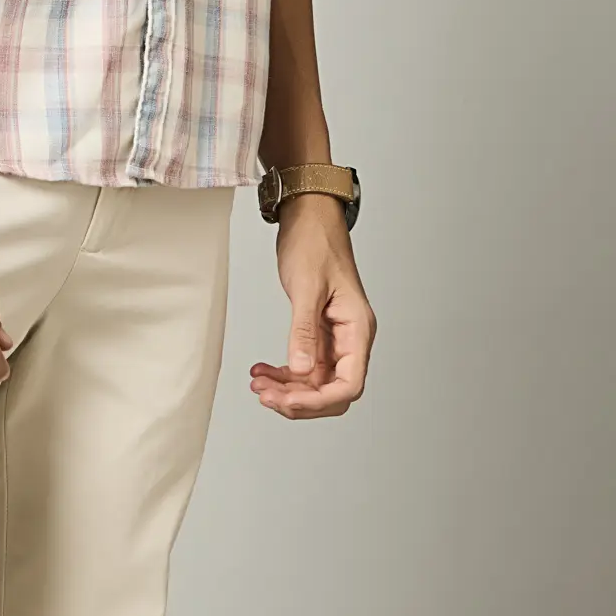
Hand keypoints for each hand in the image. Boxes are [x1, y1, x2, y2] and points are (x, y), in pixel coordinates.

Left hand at [250, 194, 375, 418]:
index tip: (288, 400)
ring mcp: (335, 336)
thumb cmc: (315, 242)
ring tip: (258, 385)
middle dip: (299, 399)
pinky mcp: (319, 331)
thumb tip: (300, 370)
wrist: (309, 215)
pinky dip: (284, 372)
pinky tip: (263, 371)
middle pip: (332, 390)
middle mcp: (351, 337)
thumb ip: (304, 331)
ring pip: (316, 381)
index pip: (349, 384)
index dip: (319, 400)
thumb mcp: (306, 287)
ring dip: (288, 388)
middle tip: (265, 395)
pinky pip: (305, 364)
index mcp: (357, 328)